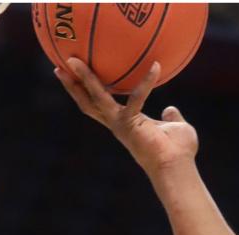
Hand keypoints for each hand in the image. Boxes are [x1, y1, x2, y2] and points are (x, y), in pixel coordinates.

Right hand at [55, 59, 197, 175]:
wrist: (178, 170)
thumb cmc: (179, 154)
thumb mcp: (175, 129)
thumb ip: (170, 117)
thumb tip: (169, 109)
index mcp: (125, 124)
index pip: (100, 106)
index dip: (86, 93)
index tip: (75, 77)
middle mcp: (118, 125)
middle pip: (88, 103)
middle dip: (73, 86)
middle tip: (59, 65)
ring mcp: (121, 125)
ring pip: (96, 98)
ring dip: (85, 79)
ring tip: (74, 59)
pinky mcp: (130, 125)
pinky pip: (136, 97)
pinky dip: (147, 83)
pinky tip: (156, 67)